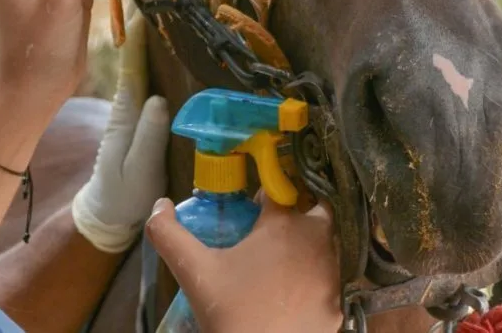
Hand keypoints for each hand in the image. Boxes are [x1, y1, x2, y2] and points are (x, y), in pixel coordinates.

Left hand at [72, 22, 169, 251]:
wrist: (109, 213)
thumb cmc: (125, 195)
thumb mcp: (137, 168)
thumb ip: (147, 136)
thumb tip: (158, 99)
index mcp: (126, 113)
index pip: (132, 67)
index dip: (139, 38)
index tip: (146, 6)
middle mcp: (129, 105)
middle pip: (138, 58)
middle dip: (146, 26)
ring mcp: (133, 110)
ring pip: (142, 67)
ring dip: (149, 38)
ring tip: (163, 7)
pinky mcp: (138, 117)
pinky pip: (145, 82)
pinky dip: (150, 61)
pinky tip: (161, 45)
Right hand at [146, 195, 340, 332]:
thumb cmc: (231, 311)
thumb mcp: (193, 271)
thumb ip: (168, 233)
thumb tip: (159, 204)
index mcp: (285, 224)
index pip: (280, 189)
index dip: (265, 196)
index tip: (252, 209)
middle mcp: (319, 240)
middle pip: (315, 210)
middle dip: (298, 214)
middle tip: (273, 234)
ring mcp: (335, 271)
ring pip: (330, 242)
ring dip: (310, 244)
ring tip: (283, 263)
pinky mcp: (342, 299)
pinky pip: (334, 275)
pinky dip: (319, 276)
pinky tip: (298, 289)